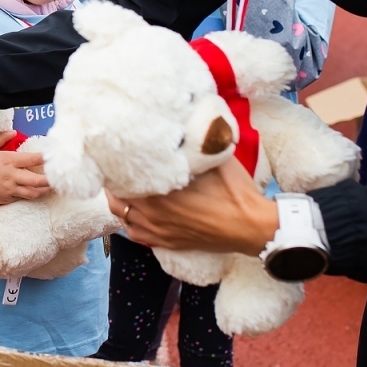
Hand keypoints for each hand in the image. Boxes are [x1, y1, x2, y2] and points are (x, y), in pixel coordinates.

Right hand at [0, 132, 49, 205]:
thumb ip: (2, 137)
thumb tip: (14, 132)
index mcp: (10, 160)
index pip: (33, 159)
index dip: (46, 158)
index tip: (54, 156)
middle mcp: (13, 175)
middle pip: (38, 180)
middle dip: (51, 179)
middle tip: (59, 177)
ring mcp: (11, 188)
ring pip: (34, 192)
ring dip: (44, 190)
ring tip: (51, 186)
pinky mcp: (8, 198)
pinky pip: (24, 197)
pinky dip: (32, 195)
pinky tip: (38, 192)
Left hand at [106, 157, 278, 254]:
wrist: (252, 226)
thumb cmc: (235, 191)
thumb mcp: (214, 157)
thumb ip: (194, 142)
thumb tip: (183, 123)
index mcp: (158, 192)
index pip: (122, 178)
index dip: (116, 165)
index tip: (117, 153)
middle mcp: (152, 214)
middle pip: (117, 198)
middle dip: (115, 182)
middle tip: (118, 168)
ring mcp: (159, 231)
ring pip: (124, 217)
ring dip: (121, 202)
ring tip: (124, 188)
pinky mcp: (169, 243)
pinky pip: (137, 234)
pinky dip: (131, 222)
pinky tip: (135, 213)